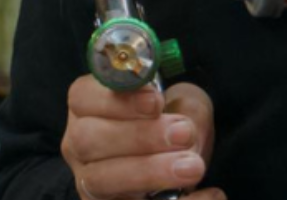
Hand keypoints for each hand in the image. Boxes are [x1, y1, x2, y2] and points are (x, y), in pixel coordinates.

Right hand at [61, 77, 224, 199]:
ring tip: (191, 167)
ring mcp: (87, 180)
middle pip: (87, 139)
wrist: (184, 156)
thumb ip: (182, 106)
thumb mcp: (183, 100)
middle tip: (183, 134)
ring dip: (148, 172)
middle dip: (139, 136)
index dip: (119, 99)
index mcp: (89, 104)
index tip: (156, 102)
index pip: (83, 96)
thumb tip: (182, 132)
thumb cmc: (177, 118)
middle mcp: (80, 143)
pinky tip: (207, 194)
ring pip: (100, 180)